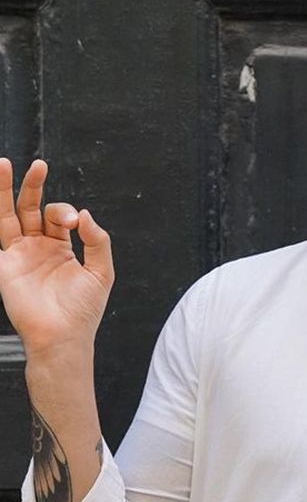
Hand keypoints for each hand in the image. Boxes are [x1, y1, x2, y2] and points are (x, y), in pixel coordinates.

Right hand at [0, 158, 113, 357]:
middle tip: (38, 166)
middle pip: (30, 208)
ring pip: (8, 216)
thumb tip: (86, 214)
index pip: (58, 216)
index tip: (74, 223)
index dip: (64, 211)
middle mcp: (37, 247)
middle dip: (33, 186)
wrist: (63, 337)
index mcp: (60, 247)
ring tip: (3, 164)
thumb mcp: (102, 272)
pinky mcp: (5, 266)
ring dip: (5, 191)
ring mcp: (19, 255)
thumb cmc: (84, 310)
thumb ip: (98, 241)